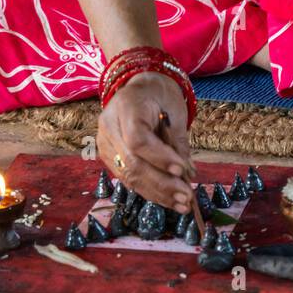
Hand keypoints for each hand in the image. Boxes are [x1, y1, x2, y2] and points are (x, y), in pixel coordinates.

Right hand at [97, 70, 195, 211]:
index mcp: (125, 106)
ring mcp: (105, 143)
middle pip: (132, 162)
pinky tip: (169, 200)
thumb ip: (177, 141)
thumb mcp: (174, 109)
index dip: (159, 158)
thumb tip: (187, 174)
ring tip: (182, 204)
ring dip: (157, 193)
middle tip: (186, 197)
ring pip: (129, 175)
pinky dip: (150, 190)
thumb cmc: (160, 95)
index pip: (137, 139)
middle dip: (161, 184)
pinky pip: (128, 178)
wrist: (139, 88)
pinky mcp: (108, 157)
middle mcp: (108, 126)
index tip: (181, 170)